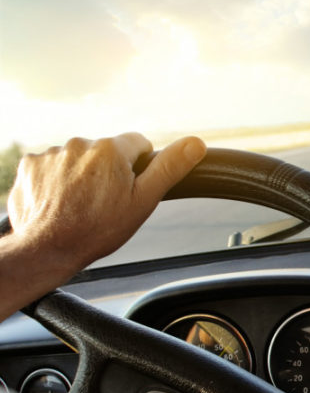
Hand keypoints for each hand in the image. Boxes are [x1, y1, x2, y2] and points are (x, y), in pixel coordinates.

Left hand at [0, 133, 205, 319]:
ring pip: (78, 159)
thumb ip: (170, 167)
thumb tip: (196, 143)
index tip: (130, 188)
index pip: (138, 143)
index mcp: (111, 150)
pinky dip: (56, 180)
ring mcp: (52, 154)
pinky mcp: (30, 166)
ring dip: (81, 175)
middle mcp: (80, 144)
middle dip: (108, 171)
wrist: (46, 250)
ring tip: (79, 205)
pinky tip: (59, 202)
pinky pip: (51, 166)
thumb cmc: (97, 229)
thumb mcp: (144, 201)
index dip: (139, 166)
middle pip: (106, 151)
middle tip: (105, 202)